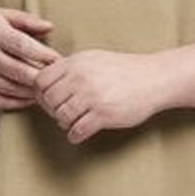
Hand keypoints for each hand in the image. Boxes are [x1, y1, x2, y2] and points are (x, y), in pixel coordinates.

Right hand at [0, 7, 59, 110]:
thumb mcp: (4, 15)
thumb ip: (27, 21)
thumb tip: (50, 27)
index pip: (23, 46)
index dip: (43, 55)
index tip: (58, 60)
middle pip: (19, 71)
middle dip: (41, 77)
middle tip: (56, 79)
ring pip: (12, 89)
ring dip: (32, 91)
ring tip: (46, 89)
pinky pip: (0, 101)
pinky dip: (19, 102)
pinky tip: (30, 98)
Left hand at [32, 48, 169, 143]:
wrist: (153, 79)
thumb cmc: (124, 70)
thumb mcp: (93, 59)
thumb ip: (70, 68)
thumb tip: (46, 80)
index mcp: (76, 63)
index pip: (41, 81)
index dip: (41, 93)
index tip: (51, 100)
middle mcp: (81, 78)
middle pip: (48, 101)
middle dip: (52, 110)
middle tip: (63, 113)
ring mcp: (92, 97)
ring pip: (61, 117)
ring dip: (64, 123)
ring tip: (73, 122)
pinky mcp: (103, 115)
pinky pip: (77, 131)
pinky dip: (75, 135)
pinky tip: (80, 133)